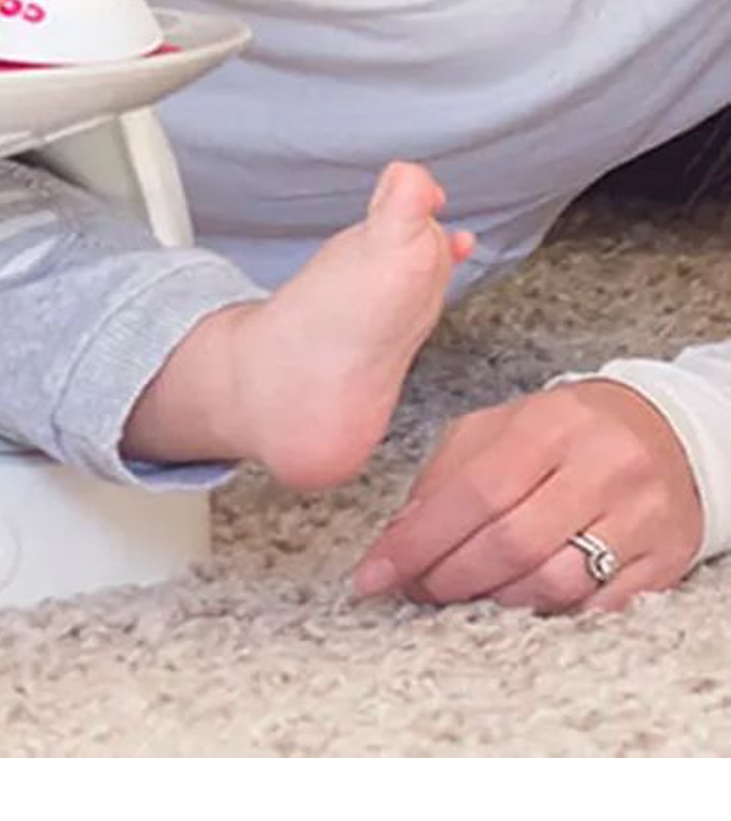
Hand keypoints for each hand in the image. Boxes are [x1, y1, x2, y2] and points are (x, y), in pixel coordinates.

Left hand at [351, 380, 705, 613]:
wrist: (662, 432)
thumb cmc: (561, 433)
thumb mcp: (496, 430)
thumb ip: (445, 475)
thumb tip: (400, 535)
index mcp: (547, 426)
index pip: (472, 493)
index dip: (417, 541)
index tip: (374, 576)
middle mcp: (599, 468)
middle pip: (510, 544)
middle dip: (449, 577)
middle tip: (417, 589)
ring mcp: (638, 517)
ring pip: (553, 583)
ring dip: (494, 600)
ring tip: (463, 594)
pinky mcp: (664, 560)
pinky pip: (597, 608)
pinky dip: (547, 614)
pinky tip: (518, 602)